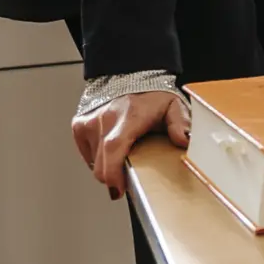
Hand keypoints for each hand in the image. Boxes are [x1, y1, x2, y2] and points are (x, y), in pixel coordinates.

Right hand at [71, 91, 189, 200]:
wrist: (128, 74)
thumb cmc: (151, 93)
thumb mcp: (173, 106)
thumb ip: (180, 124)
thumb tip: (184, 140)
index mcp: (128, 116)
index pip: (113, 148)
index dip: (113, 173)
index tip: (118, 188)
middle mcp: (105, 119)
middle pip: (102, 163)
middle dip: (114, 178)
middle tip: (127, 180)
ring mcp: (89, 122)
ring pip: (94, 161)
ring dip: (108, 166)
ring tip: (124, 155)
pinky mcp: (79, 126)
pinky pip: (88, 153)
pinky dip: (99, 157)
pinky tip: (112, 149)